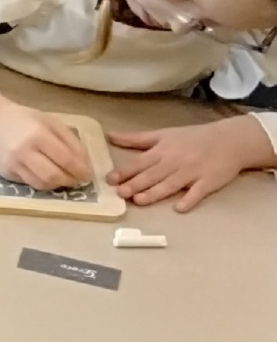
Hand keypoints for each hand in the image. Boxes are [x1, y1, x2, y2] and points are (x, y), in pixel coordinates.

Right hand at [0, 92, 90, 188]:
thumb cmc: (26, 120)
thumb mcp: (51, 122)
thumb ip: (70, 141)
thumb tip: (84, 164)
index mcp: (38, 134)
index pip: (65, 158)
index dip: (79, 170)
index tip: (88, 175)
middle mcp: (24, 151)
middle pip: (53, 175)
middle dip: (69, 181)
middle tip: (78, 180)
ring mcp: (13, 164)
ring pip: (41, 184)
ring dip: (57, 185)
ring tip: (64, 180)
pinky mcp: (6, 174)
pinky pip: (30, 183)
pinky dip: (43, 183)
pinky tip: (49, 177)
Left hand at [109, 115, 267, 210]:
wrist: (230, 140)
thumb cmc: (193, 138)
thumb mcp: (164, 134)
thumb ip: (136, 139)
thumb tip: (110, 136)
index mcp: (163, 150)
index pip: (140, 162)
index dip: (125, 171)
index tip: (110, 179)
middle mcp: (175, 161)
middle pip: (153, 174)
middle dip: (136, 184)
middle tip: (120, 193)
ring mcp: (192, 172)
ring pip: (171, 184)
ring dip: (155, 193)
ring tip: (140, 200)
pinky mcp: (208, 181)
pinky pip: (198, 192)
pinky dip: (189, 199)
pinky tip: (180, 207)